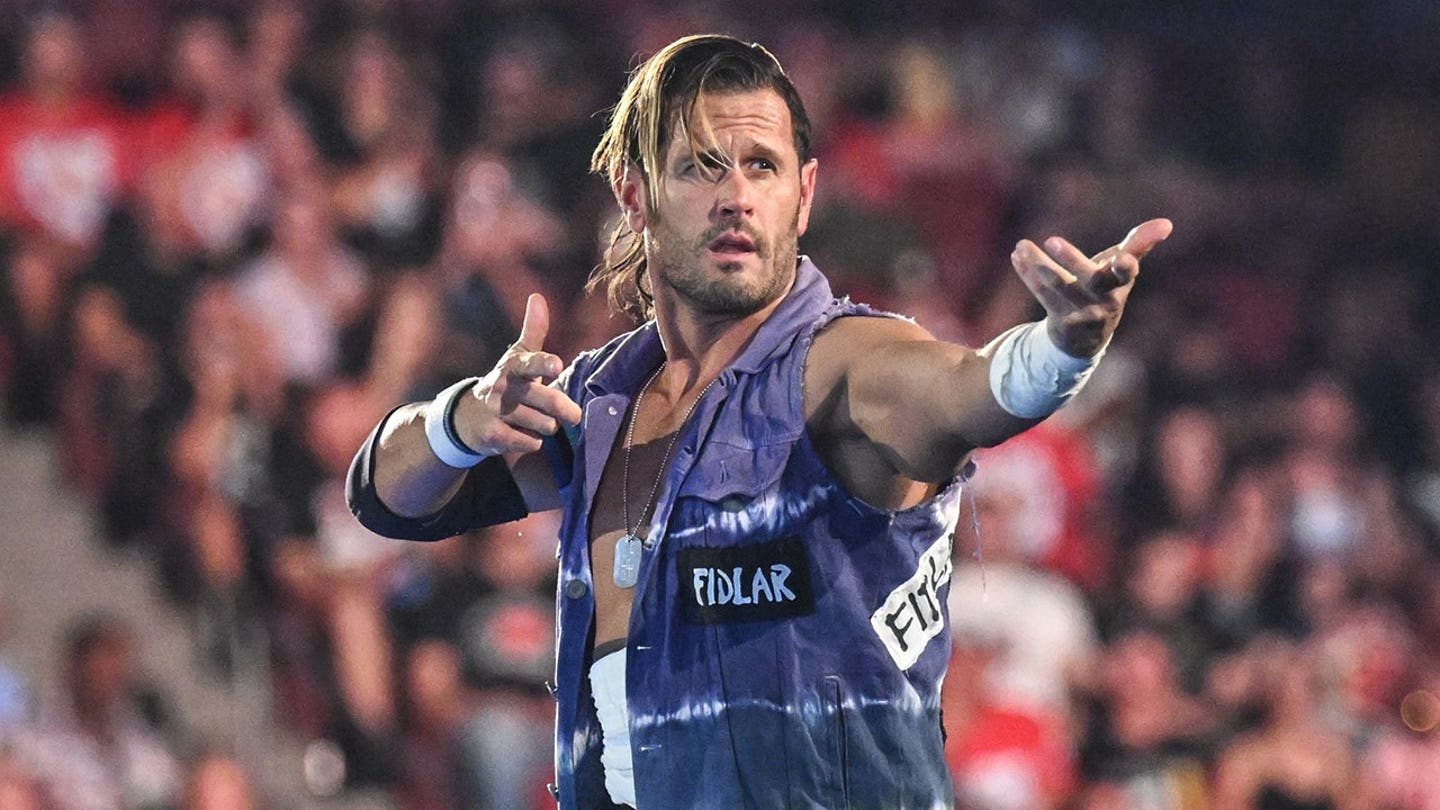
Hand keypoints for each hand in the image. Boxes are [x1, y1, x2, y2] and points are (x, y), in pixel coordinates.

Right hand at [453, 293, 582, 454]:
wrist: (466, 416)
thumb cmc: (506, 382)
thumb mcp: (517, 357)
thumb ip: (533, 330)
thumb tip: (537, 297)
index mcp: (514, 366)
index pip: (530, 362)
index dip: (544, 363)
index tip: (557, 365)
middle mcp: (503, 387)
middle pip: (546, 400)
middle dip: (565, 410)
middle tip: (573, 415)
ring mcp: (495, 412)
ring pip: (542, 424)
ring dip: (548, 426)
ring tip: (540, 422)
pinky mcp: (492, 435)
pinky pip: (528, 442)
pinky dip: (532, 442)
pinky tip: (525, 436)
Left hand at [1010, 218, 1172, 356]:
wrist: (1087, 337)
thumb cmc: (1106, 290)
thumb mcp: (1122, 269)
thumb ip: (1139, 244)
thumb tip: (1167, 223)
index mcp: (1122, 284)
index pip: (1128, 274)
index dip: (1125, 267)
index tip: (1121, 257)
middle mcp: (1105, 301)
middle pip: (1091, 280)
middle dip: (1072, 260)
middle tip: (1052, 240)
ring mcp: (1083, 315)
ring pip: (1058, 287)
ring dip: (1038, 264)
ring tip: (1021, 246)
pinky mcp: (1061, 324)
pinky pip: (1043, 295)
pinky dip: (1028, 274)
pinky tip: (1017, 256)